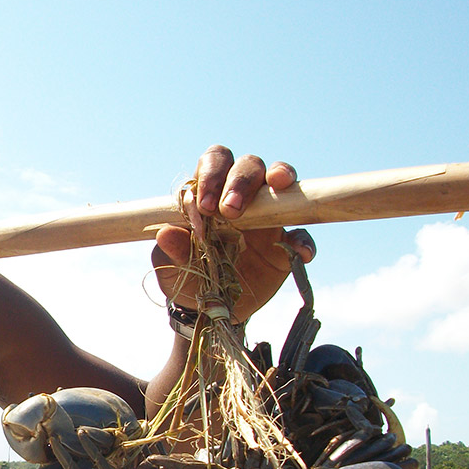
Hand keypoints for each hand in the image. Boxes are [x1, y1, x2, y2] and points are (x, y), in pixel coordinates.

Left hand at [153, 145, 314, 323]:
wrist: (213, 305)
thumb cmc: (189, 275)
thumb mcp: (173, 268)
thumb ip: (171, 250)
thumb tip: (165, 234)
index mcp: (211, 193)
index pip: (214, 163)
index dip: (212, 174)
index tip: (206, 204)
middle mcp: (243, 196)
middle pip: (249, 165)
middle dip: (241, 179)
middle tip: (231, 209)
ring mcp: (268, 216)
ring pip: (280, 181)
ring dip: (280, 178)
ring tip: (278, 187)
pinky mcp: (286, 242)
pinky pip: (302, 234)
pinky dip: (303, 240)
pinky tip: (299, 252)